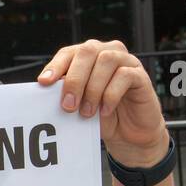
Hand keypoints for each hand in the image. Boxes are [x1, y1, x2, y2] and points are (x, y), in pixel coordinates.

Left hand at [36, 39, 168, 165]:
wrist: (128, 134)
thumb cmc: (101, 116)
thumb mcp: (79, 105)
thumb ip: (67, 93)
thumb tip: (48, 89)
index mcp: (88, 57)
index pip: (69, 52)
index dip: (56, 65)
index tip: (44, 82)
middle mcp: (108, 52)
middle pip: (87, 51)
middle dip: (74, 79)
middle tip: (68, 105)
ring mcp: (127, 61)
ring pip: (107, 60)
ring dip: (93, 88)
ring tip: (87, 112)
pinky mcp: (141, 75)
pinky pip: (125, 75)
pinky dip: (111, 94)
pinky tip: (105, 110)